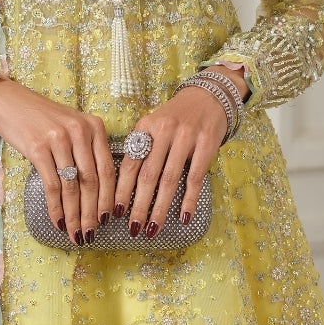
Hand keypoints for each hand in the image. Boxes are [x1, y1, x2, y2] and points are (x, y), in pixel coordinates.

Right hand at [0, 77, 114, 242]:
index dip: (108, 198)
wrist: (9, 102)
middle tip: (91, 233)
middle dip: (93, 213)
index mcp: (94, 127)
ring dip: (74, 215)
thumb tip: (97, 192)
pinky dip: (56, 208)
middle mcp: (80, 131)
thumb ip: (87, 150)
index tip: (108, 219)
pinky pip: (52, 185)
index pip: (107, 169)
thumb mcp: (72, 126)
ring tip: (76, 233)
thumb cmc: (42, 119)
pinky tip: (58, 221)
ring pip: (72, 187)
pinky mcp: (38, 149)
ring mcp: (59, 140)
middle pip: (92, 181)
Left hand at [119, 65, 245, 236]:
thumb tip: (122, 186)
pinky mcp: (207, 144)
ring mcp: (187, 137)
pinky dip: (189, 199)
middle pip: (148, 175)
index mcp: (146, 126)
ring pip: (170, 180)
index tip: (115, 212)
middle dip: (139, 206)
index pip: (130, 163)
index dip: (122, 190)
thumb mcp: (154, 125)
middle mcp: (164, 131)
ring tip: (153, 228)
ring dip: (161, 208)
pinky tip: (183, 217)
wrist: (208, 96)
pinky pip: (196, 177)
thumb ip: (141, 148)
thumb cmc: (176, 117)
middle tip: (133, 229)